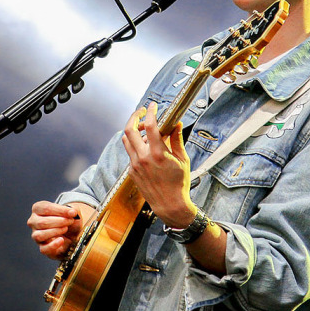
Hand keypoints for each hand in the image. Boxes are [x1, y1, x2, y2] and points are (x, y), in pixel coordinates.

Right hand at [27, 201, 82, 259]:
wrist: (72, 231)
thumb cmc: (67, 218)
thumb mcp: (70, 211)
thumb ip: (71, 210)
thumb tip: (72, 212)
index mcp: (38, 208)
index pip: (45, 208)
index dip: (60, 210)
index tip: (72, 213)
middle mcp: (34, 222)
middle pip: (42, 222)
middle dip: (60, 222)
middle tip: (70, 221)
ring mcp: (36, 236)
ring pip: (40, 235)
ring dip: (56, 232)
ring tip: (66, 229)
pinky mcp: (43, 247)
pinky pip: (44, 249)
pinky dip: (53, 245)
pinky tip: (61, 240)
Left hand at [122, 102, 195, 227]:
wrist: (169, 205)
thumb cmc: (179, 183)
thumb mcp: (182, 160)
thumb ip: (177, 140)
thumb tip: (177, 124)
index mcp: (157, 154)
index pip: (149, 126)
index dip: (150, 112)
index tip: (153, 106)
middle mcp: (143, 158)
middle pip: (130, 129)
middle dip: (134, 116)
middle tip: (141, 111)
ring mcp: (135, 165)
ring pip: (126, 140)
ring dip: (133, 130)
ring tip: (143, 127)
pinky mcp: (131, 171)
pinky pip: (130, 152)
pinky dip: (136, 145)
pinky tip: (146, 146)